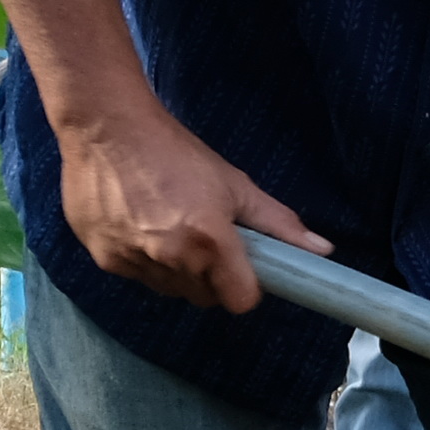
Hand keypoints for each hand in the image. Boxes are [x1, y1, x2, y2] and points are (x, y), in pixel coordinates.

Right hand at [59, 100, 329, 310]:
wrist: (106, 128)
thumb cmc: (176, 152)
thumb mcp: (234, 184)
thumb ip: (278, 223)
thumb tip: (324, 250)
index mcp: (209, 242)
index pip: (240, 301)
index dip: (245, 286)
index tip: (241, 266)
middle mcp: (171, 259)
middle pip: (204, 297)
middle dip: (211, 277)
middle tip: (205, 238)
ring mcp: (134, 262)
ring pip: (170, 290)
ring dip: (177, 270)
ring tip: (169, 225)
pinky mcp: (105, 260)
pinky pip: (138, 276)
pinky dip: (144, 260)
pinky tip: (140, 224)